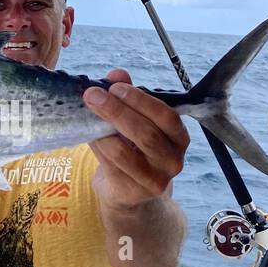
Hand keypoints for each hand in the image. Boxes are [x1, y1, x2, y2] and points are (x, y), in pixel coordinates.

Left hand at [83, 68, 189, 209]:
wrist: (129, 192)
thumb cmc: (134, 149)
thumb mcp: (135, 121)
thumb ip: (128, 97)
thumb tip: (117, 74)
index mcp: (179, 138)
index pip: (166, 116)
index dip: (140, 100)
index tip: (114, 87)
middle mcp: (173, 160)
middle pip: (146, 135)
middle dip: (117, 111)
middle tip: (93, 95)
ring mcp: (155, 180)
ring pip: (124, 152)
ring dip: (102, 130)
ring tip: (88, 113)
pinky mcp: (133, 192)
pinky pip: (110, 165)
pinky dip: (97, 146)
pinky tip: (88, 133)